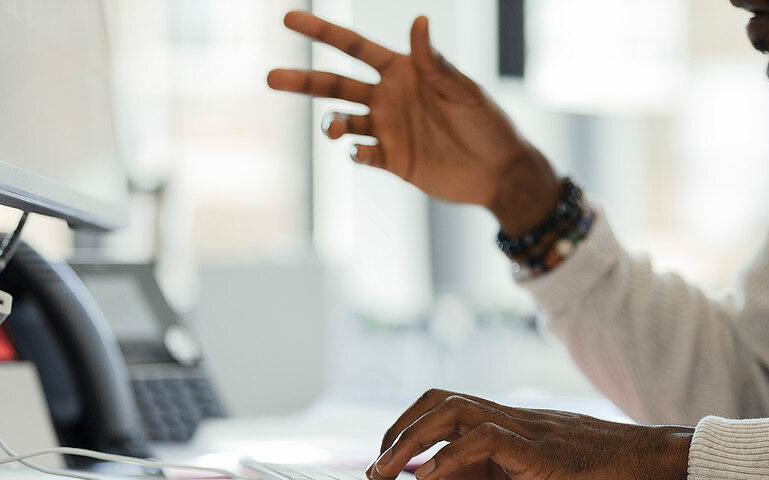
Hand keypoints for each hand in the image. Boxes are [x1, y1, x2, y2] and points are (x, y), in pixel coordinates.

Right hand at [267, 12, 562, 233]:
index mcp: (403, 71)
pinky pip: (362, 154)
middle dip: (302, 80)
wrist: (498, 171)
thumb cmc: (487, 123)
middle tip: (270, 77)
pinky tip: (360, 152)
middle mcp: (389, 97)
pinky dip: (355, 153)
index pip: (353, 47)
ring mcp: (388, 129)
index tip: (290, 19)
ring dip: (330, 124)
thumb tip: (418, 21)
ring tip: (333, 129)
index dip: (322, 33)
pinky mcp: (392, 160)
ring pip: (342, 121)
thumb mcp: (462, 91)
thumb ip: (435, 63)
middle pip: (334, 84)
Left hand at [367, 389, 693, 479]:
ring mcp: (525, 428)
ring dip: (411, 442)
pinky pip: (485, 440)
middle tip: (374, 469)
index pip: (445, 407)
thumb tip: (437, 474)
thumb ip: (485, 468)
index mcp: (509, 422)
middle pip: (440, 402)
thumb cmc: (600, 471)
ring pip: (454, 412)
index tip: (385, 458)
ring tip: (387, 472)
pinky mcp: (539, 449)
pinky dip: (448, 458)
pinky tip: (428, 478)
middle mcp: (511, 417)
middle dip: (398, 432)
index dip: (408, 426)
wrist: (652, 463)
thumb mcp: (531, 470)